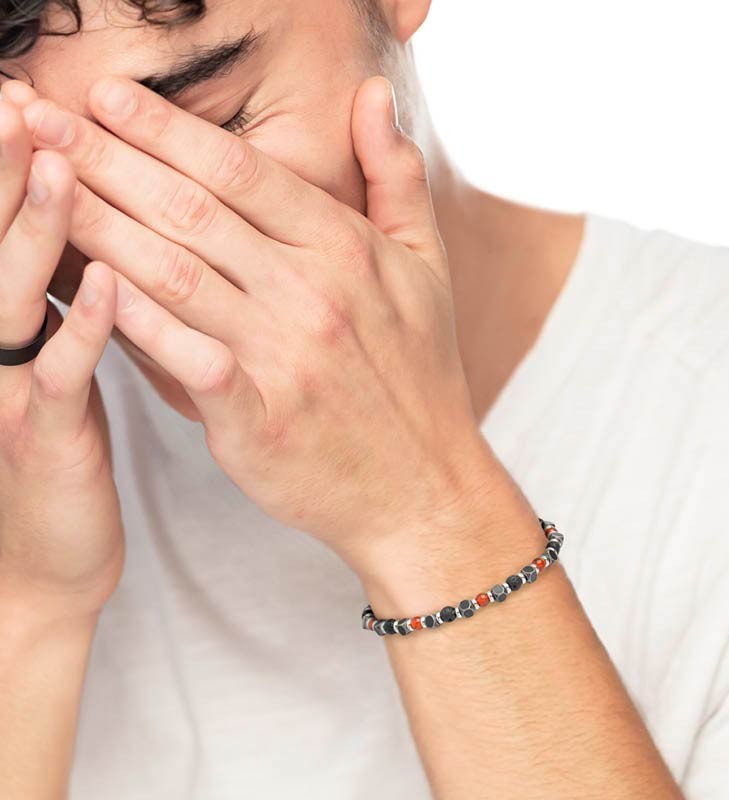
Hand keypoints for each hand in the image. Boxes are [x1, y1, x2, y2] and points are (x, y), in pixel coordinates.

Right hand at [0, 87, 122, 625]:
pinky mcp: (44, 437)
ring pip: (17, 296)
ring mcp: (9, 391)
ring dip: (36, 229)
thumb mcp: (54, 366)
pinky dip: (86, 325)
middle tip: (23, 100)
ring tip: (61, 164)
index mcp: (3, 325)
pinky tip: (112, 281)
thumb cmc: (60, 449)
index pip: (3, 231)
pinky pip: (65, 374)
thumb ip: (61, 303)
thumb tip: (93, 237)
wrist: (43, 560)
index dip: (9, 166)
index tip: (29, 100)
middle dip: (6, 172)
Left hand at [22, 76, 505, 576]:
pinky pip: (186, 359)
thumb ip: (395, 175)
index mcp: (346, 249)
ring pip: (173, 273)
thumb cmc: (420, 375)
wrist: (422, 483)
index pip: (239, 170)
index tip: (106, 97)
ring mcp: (285, 357)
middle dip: (105, 158)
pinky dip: (134, 322)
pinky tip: (89, 287)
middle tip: (41, 118)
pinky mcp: (259, 419)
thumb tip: (374, 93)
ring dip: (97, 225)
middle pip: (191, 210)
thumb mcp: (427, 265)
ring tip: (39, 187)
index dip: (164, 127)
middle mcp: (312, 293)